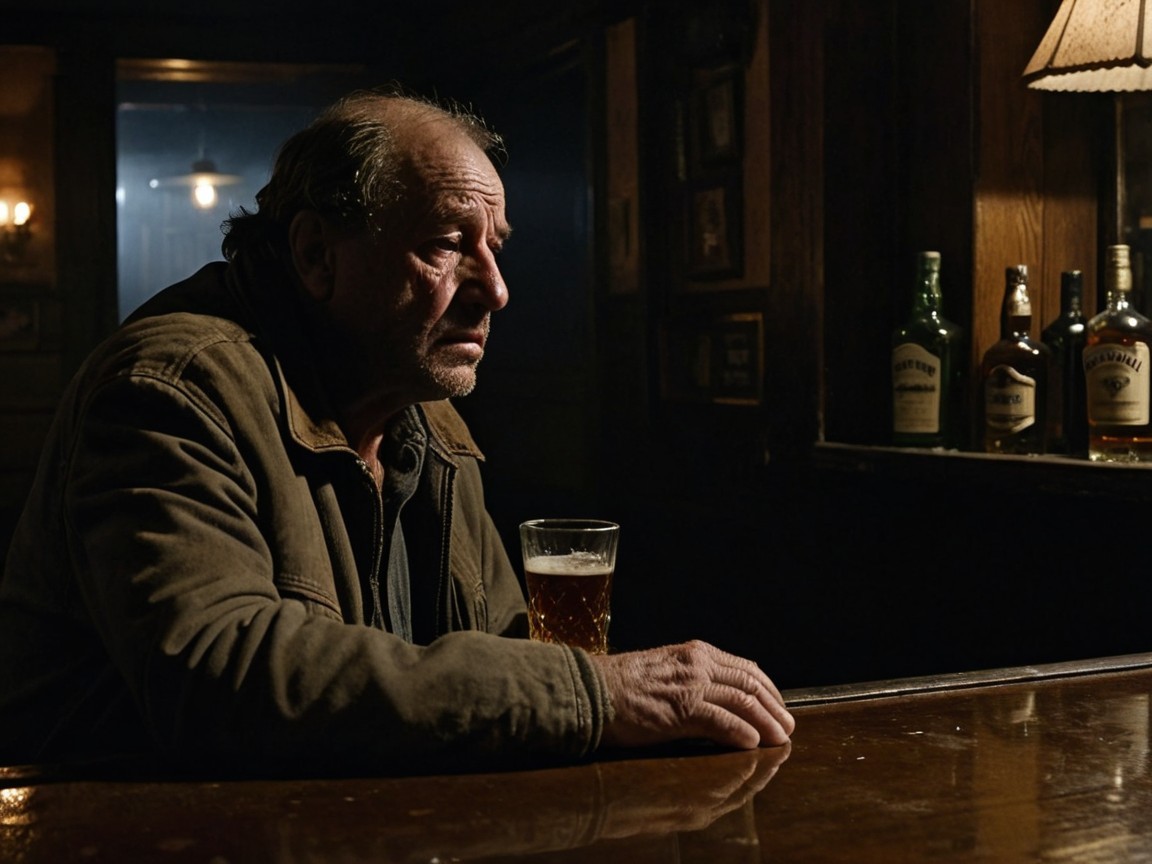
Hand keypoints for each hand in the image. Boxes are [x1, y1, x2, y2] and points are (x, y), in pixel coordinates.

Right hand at [591, 640, 794, 749]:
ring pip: (743, 702)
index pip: (745, 668)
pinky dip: (740, 733)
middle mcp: (698, 663)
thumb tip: (718, 698)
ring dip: (766, 723)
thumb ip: (692, 679)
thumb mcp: (664, 670)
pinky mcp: (681, 710)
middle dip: (775, 707)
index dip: (769, 689)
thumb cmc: (621, 686)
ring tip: (779, 739)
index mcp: (695, 652)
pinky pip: (722, 721)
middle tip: (788, 727)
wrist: (591, 690)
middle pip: (751, 684)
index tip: (779, 706)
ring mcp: (691, 685)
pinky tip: (751, 743)